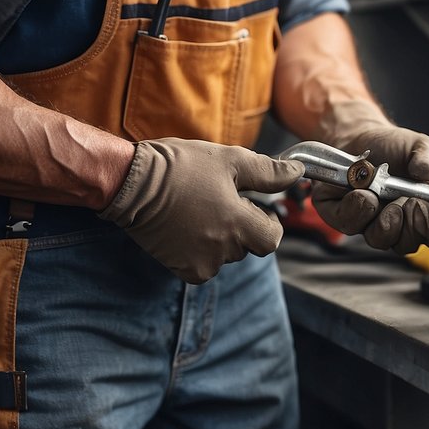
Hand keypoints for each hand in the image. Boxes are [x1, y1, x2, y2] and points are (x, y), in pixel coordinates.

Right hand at [99, 138, 304, 282]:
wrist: (130, 182)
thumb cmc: (180, 167)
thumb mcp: (229, 160)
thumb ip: (268, 172)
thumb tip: (297, 172)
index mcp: (238, 224)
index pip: (272, 240)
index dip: (268, 224)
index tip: (254, 207)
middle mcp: (222, 250)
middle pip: (248, 246)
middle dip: (240, 227)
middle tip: (218, 201)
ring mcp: (201, 262)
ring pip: (225, 255)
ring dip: (219, 238)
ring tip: (197, 209)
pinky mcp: (181, 269)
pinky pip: (204, 265)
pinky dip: (200, 250)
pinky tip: (186, 226)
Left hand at [311, 101, 428, 254]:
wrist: (359, 136)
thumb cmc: (396, 147)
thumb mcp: (423, 145)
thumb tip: (428, 173)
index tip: (426, 205)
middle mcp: (402, 223)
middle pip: (410, 244)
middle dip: (409, 223)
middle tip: (407, 200)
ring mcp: (373, 224)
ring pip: (381, 239)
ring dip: (383, 216)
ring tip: (379, 192)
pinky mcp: (347, 218)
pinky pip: (352, 224)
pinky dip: (357, 205)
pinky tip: (359, 190)